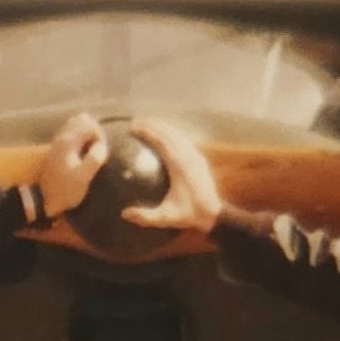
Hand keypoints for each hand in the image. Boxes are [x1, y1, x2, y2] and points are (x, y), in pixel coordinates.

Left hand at [35, 111, 108, 221]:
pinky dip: (81, 136)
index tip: (102, 152)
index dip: (100, 136)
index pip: (90, 125)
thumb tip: (101, 145)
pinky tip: (85, 150)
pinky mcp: (57, 149)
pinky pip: (72, 133)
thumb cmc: (64, 190)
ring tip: (94, 149)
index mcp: (69, 142)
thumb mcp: (83, 178)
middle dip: (95, 131)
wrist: (42, 200)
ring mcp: (58, 142)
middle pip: (82, 119)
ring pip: (76, 124)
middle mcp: (62, 137)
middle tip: (99, 148)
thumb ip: (94, 159)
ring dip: (88, 133)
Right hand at [120, 119, 225, 234]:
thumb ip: (145, 216)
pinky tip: (165, 136)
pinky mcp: (200, 159)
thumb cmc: (190, 214)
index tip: (134, 126)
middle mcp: (189, 156)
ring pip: (178, 134)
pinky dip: (173, 134)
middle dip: (153, 124)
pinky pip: (184, 140)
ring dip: (163, 127)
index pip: (162, 140)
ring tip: (149, 124)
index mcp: (180, 165)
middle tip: (136, 122)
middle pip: (169, 133)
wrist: (215, 214)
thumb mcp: (166, 217)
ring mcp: (196, 155)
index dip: (148, 131)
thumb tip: (125, 214)